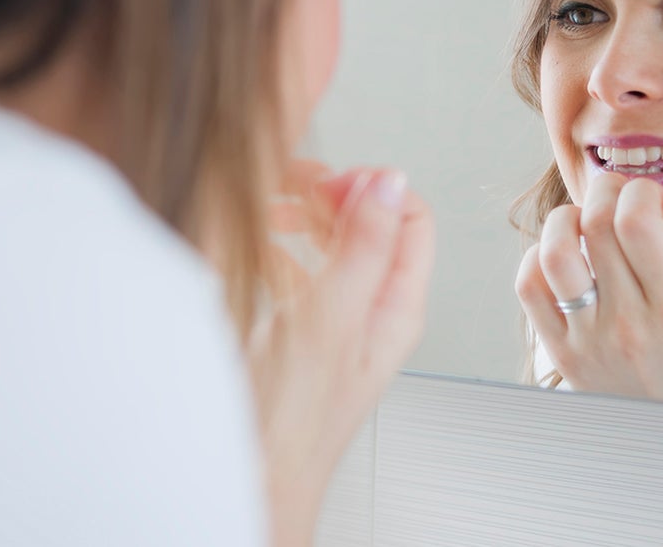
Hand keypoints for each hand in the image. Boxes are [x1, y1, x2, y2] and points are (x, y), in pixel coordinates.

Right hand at [250, 161, 432, 546]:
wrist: (251, 480)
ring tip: (270, 206)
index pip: (411, 219)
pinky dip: (281, 249)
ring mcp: (338, 322)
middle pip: (372, 227)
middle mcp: (374, 312)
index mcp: (398, 307)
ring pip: (334, 247)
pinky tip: (258, 246)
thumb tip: (390, 182)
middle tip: (289, 184)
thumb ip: (363, 249)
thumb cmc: (289, 423)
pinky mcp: (302, 334)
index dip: (373, 188)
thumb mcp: (329, 320)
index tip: (327, 181)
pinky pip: (301, 273)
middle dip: (334, 195)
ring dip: (306, 218)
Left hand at [515, 173, 662, 408]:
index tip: (653, 197)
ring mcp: (589, 340)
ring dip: (566, 218)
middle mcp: (629, 324)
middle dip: (607, 190)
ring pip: (554, 253)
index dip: (641, 192)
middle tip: (620, 195)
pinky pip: (530, 290)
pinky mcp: (561, 353)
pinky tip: (566, 255)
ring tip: (588, 220)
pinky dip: (538, 258)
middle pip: (596, 226)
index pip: (639, 224)